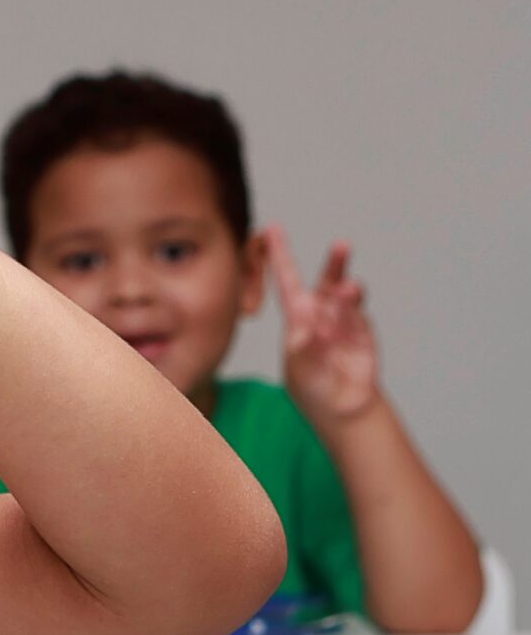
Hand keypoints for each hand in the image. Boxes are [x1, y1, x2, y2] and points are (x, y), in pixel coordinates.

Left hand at [268, 228, 381, 423]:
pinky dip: (354, 313)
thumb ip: (308, 346)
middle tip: (342, 246)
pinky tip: (352, 312)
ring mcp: (344, 320)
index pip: (286, 281)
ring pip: (346, 296)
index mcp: (297, 317)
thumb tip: (315, 326)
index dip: (279, 255)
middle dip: (334, 264)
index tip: (272, 229)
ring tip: (349, 289)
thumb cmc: (312, 385)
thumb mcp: (300, 367)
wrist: (341, 406)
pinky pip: (358, 316)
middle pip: (326, 281)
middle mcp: (321, 313)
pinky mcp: (363, 330)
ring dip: (348, 289)